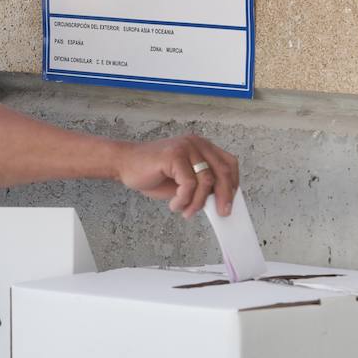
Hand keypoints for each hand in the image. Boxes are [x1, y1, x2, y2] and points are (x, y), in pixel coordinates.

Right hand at [114, 135, 239, 218]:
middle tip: (221, 213)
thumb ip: (201, 186)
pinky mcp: (174, 155)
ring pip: (206, 181)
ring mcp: (186, 147)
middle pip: (223, 172)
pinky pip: (189, 184)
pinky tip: (174, 204)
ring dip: (197, 202)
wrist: (125, 164)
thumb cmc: (153, 174)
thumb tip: (220, 202)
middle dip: (224, 196)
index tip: (229, 202)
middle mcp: (196, 143)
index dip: (233, 184)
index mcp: (202, 147)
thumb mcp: (183, 182)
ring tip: (185, 210)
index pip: (229, 164)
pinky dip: (183, 199)